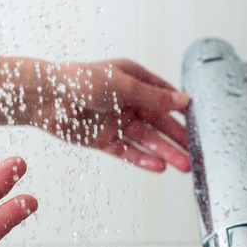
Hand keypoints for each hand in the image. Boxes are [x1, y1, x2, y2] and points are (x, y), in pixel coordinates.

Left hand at [26, 59, 190, 172]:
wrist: (45, 97)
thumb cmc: (81, 80)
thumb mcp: (123, 86)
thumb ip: (154, 97)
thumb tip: (184, 101)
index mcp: (134, 79)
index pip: (165, 96)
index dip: (182, 110)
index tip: (201, 124)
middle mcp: (127, 101)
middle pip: (158, 122)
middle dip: (177, 138)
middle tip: (196, 154)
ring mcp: (115, 121)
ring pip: (146, 140)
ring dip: (165, 152)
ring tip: (184, 166)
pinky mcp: (103, 139)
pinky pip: (127, 151)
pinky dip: (143, 159)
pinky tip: (159, 167)